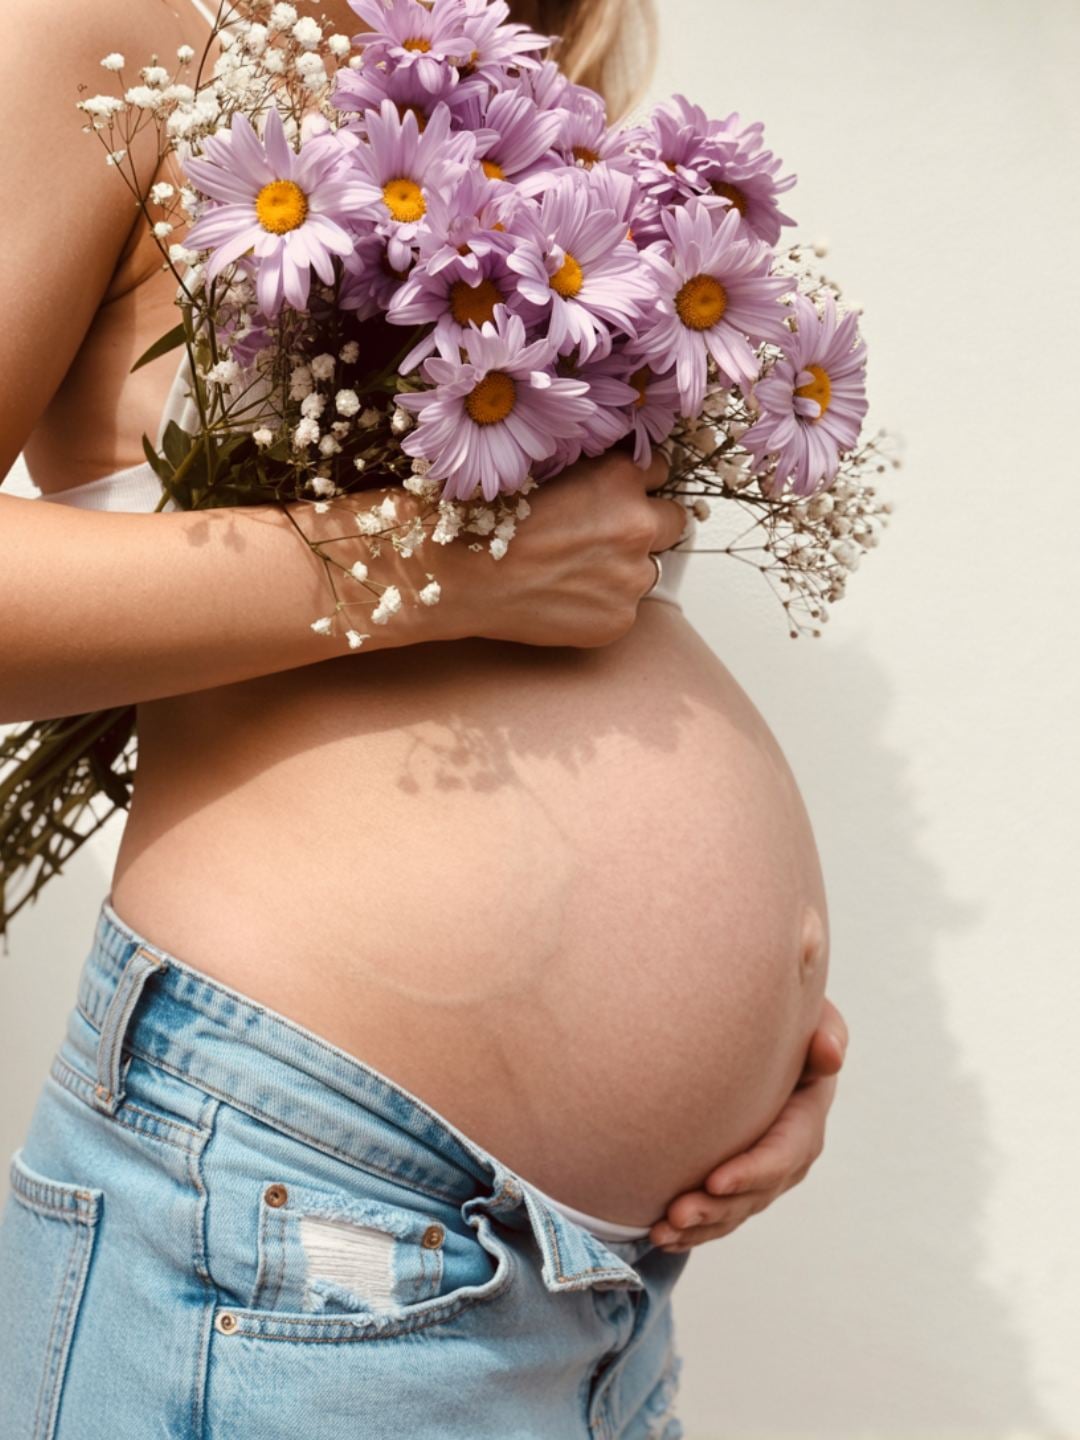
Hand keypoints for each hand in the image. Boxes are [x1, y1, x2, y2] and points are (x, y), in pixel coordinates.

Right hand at [441, 451, 688, 648]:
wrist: (463, 577)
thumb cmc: (489, 521)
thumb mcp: (543, 470)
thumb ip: (588, 472)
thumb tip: (607, 472)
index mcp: (619, 478)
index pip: (660, 471)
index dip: (639, 483)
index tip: (623, 494)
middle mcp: (637, 525)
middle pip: (674, 521)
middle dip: (650, 525)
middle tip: (609, 536)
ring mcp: (633, 577)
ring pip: (650, 568)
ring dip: (626, 568)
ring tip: (576, 571)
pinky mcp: (620, 619)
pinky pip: (625, 608)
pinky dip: (603, 604)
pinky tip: (566, 598)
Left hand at [648, 997, 848, 1252]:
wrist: (764, 1035)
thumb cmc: (788, 1023)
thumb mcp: (816, 1020)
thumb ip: (826, 1032)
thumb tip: (829, 1052)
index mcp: (806, 1116)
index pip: (784, 1152)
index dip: (752, 1172)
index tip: (714, 1181)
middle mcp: (789, 1153)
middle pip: (756, 1192)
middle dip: (717, 1209)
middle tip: (675, 1213)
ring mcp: (763, 1171)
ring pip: (734, 1210)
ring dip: (699, 1227)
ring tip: (660, 1232)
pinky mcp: (738, 1178)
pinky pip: (718, 1211)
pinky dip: (691, 1229)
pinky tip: (659, 1236)